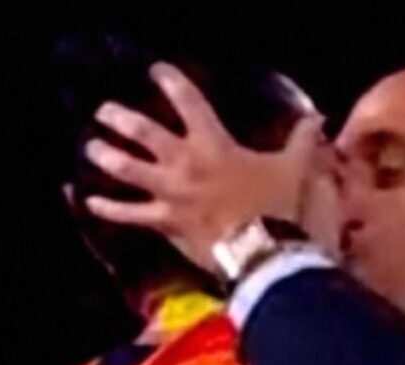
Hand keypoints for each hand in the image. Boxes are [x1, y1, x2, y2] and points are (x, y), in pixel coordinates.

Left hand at [83, 62, 324, 273]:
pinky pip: (129, 214)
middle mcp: (186, 163)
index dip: (172, 83)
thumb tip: (316, 119)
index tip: (156, 72)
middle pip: (145, 133)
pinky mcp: (164, 222)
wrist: (264, 252)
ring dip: (107, 157)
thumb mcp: (296, 167)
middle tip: (104, 111)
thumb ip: (302, 141)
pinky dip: (107, 209)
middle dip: (122, 119)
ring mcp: (170, 193)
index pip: (190, 102)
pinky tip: (88, 202)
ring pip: (129, 170)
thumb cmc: (280, 207)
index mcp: (215, 144)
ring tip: (91, 147)